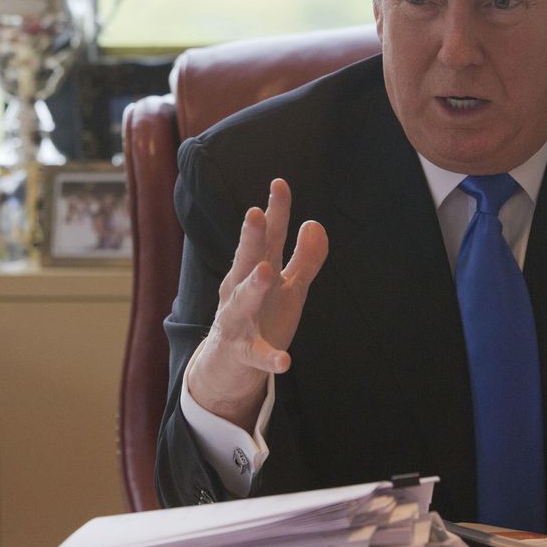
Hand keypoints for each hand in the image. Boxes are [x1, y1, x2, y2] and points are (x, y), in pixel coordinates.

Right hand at [186, 178, 328, 428]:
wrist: (231, 362)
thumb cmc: (263, 315)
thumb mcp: (290, 286)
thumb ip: (305, 257)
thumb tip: (315, 223)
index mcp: (256, 270)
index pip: (268, 237)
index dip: (275, 211)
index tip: (280, 183)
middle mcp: (241, 289)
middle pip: (246, 259)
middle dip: (251, 238)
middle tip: (256, 214)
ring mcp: (239, 320)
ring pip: (243, 301)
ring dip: (254, 286)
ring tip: (267, 271)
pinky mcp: (244, 352)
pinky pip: (258, 355)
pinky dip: (270, 358)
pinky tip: (285, 361)